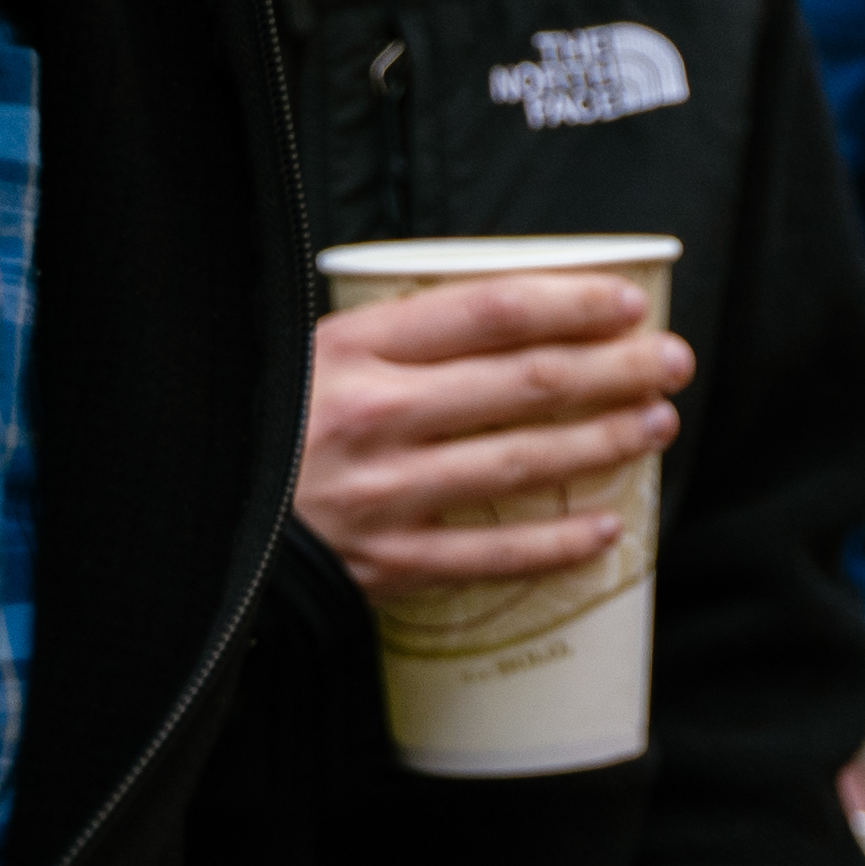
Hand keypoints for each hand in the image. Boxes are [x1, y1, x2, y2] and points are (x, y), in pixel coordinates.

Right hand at [295, 276, 686, 587]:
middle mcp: (373, 416)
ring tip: (656, 424)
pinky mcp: (387, 564)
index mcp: (352, 350)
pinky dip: (557, 543)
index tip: (628, 302)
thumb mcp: (307, 360)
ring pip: (523, 460)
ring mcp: (383, 495)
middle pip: (527, 381)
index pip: (489, 311)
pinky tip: (606, 528)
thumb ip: (391, 340)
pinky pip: (493, 554)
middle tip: (671, 360)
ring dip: (604, 440)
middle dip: (616, 367)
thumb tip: (506, 317)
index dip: (572, 300)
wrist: (192, 532)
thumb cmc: (262, 434)